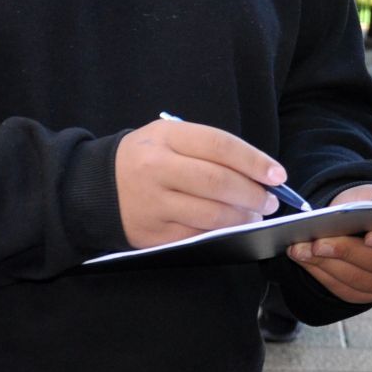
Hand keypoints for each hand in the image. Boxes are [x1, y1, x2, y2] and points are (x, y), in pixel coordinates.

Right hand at [115, 119, 281, 248]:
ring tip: (254, 216)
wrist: (93, 189)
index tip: (277, 174)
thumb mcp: (167, 137)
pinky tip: (231, 228)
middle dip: (253, 193)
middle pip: (219, 182)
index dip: (254, 161)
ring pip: (211, 213)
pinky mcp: (152, 233)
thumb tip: (256, 172)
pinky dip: (221, 233)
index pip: (220, 145)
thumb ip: (208, 148)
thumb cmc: (143, 159)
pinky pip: (197, 235)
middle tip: (269, 201)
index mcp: (165, 137)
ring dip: (242, 217)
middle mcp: (158, 169)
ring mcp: (154, 203)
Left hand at [288, 183, 371, 303]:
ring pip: (359, 280)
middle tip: (319, 241)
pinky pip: (343, 289)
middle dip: (347, 252)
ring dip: (327, 263)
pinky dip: (321, 273)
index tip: (370, 235)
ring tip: (302, 248)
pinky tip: (302, 258)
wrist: (363, 219)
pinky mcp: (366, 294)